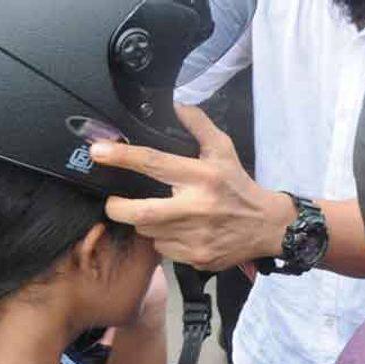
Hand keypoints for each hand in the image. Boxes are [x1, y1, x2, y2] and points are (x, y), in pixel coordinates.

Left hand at [91, 105, 295, 270]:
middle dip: (117, 207)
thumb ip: (199, 126)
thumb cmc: (240, 186)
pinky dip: (164, 240)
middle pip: (138, 213)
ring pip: (148, 232)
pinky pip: (164, 250)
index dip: (122, 157)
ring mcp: (195, 238)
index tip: (97, 152)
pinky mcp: (196, 259)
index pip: (153, 163)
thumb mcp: (224, 150)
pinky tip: (180, 232)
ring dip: (147, 223)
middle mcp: (195, 208)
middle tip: (116, 201)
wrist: (267, 227)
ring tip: (163, 214)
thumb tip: (177, 103)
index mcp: (201, 176)